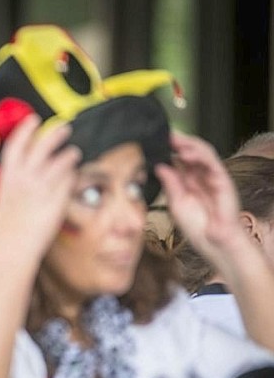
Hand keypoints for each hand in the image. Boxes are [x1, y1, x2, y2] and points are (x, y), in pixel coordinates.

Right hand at [0, 115, 80, 256]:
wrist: (12, 248)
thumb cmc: (6, 228)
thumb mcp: (3, 198)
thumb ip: (14, 181)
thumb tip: (26, 171)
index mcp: (8, 175)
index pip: (17, 143)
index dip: (26, 129)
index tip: (33, 120)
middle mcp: (25, 177)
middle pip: (44, 145)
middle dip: (55, 134)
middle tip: (65, 128)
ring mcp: (42, 187)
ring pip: (62, 160)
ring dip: (69, 154)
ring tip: (74, 153)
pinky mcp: (57, 198)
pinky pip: (70, 180)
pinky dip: (72, 176)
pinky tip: (73, 177)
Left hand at [157, 131, 245, 262]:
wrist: (214, 243)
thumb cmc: (197, 227)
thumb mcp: (176, 204)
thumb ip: (170, 184)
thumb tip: (160, 166)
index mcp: (188, 182)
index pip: (178, 160)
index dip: (168, 150)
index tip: (153, 142)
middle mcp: (200, 176)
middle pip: (190, 152)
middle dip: (177, 142)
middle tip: (163, 134)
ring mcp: (212, 177)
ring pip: (202, 152)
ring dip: (188, 144)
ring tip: (174, 139)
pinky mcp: (222, 180)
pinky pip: (212, 162)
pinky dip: (199, 154)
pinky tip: (186, 152)